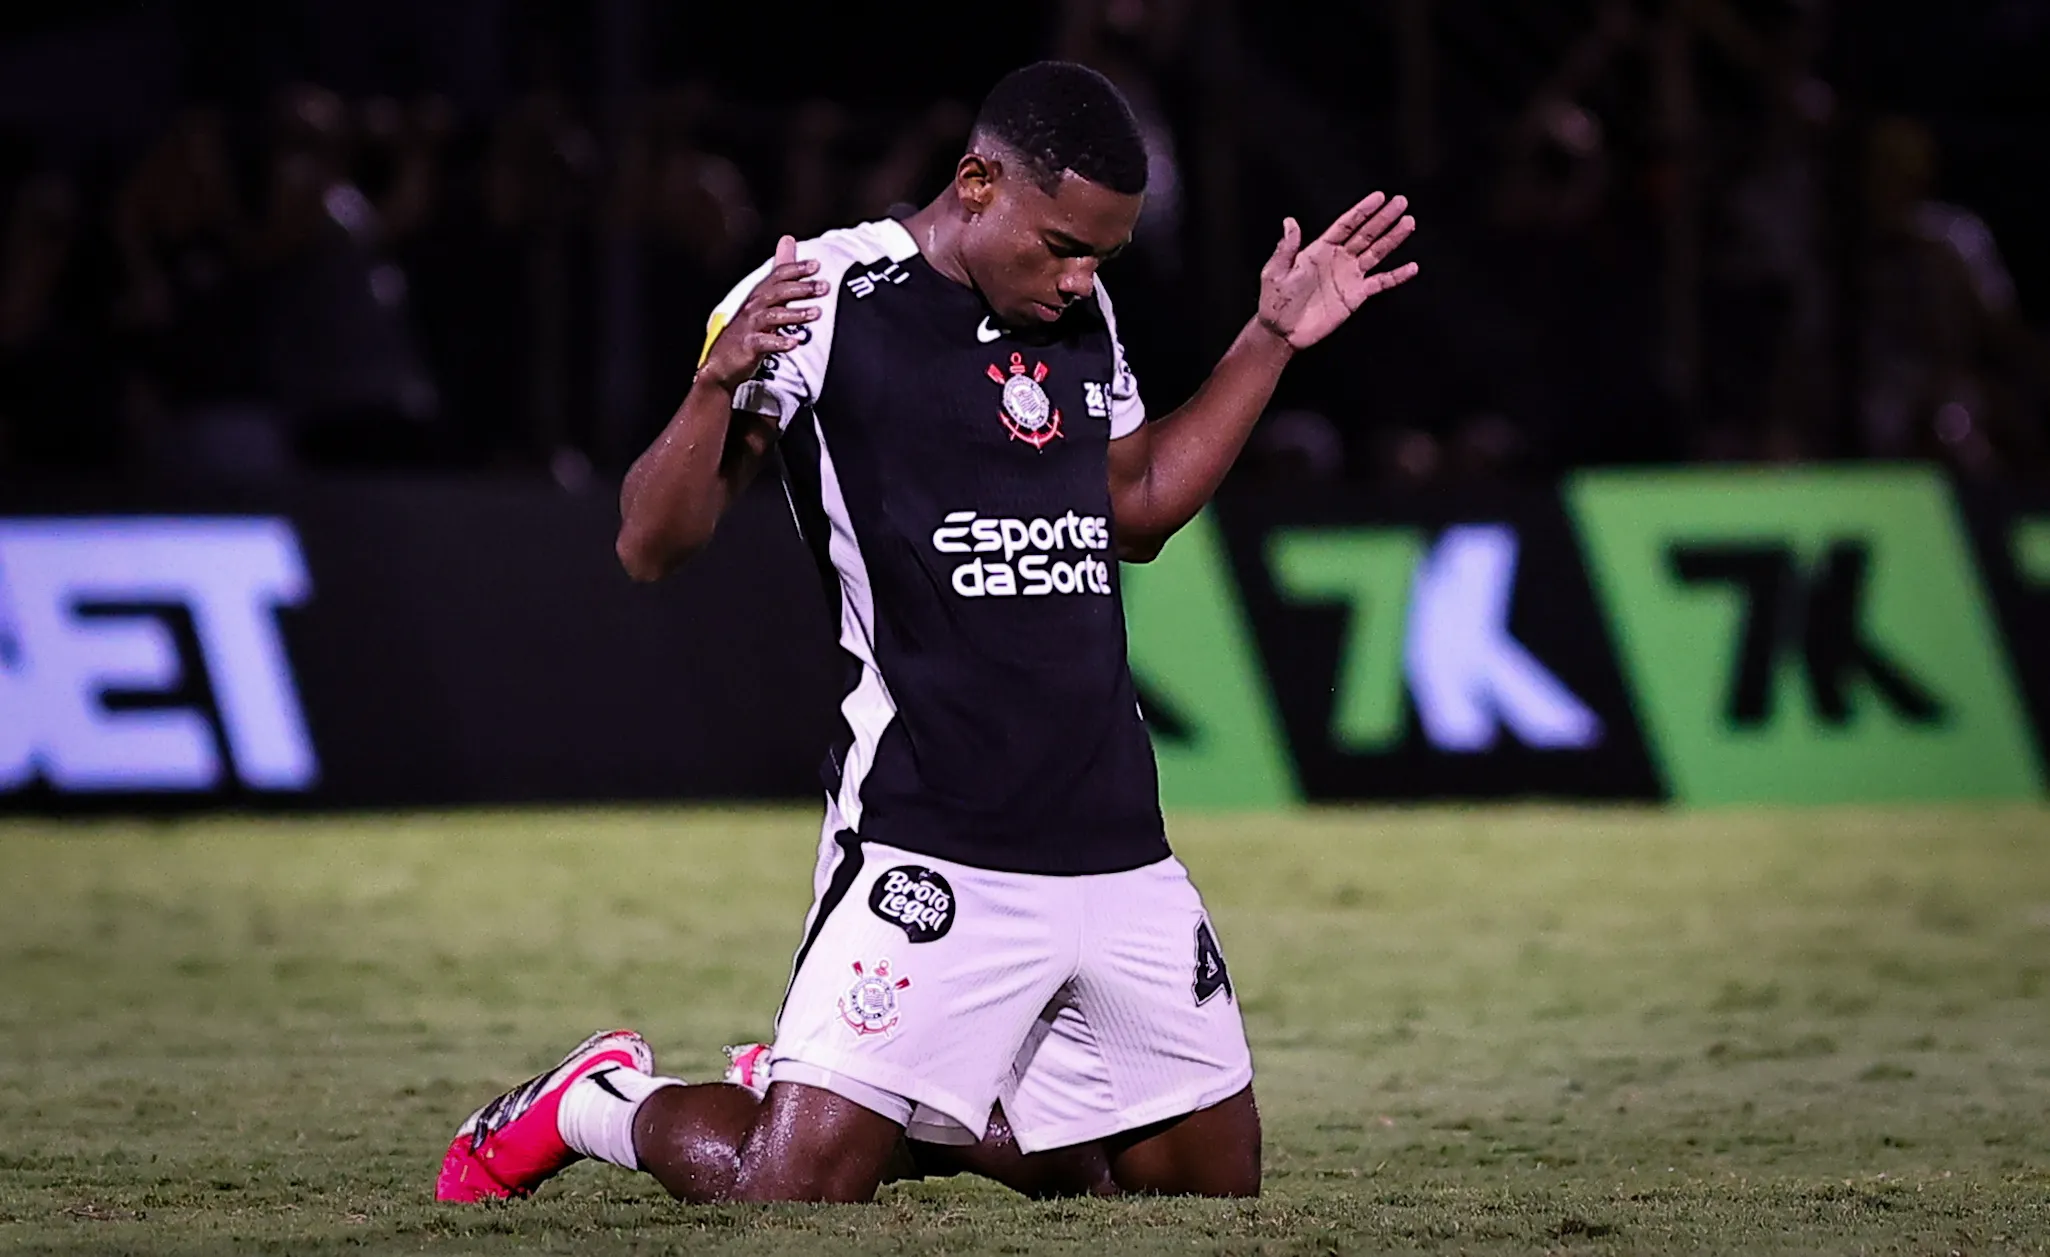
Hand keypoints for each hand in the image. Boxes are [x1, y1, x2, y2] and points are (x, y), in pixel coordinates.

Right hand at [695, 235, 825, 391]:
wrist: (722, 364)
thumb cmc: (747, 332)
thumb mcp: (763, 303)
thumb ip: (780, 277)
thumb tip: (789, 241)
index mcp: (759, 297)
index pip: (777, 276)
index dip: (796, 268)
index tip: (817, 265)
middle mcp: (753, 308)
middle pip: (777, 293)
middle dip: (801, 288)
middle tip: (824, 287)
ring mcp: (750, 327)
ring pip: (773, 316)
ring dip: (795, 314)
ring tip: (817, 313)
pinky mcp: (748, 346)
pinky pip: (764, 343)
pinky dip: (779, 342)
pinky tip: (795, 343)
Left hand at [1257, 193, 1418, 350]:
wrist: (1282, 331)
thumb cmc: (1275, 301)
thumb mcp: (1276, 272)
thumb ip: (1286, 248)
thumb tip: (1289, 222)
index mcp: (1320, 249)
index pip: (1346, 225)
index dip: (1362, 211)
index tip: (1379, 197)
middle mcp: (1338, 259)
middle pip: (1366, 234)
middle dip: (1384, 218)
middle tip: (1401, 202)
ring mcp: (1349, 276)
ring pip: (1376, 252)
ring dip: (1393, 239)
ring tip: (1408, 223)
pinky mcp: (1356, 295)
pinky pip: (1380, 283)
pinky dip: (1397, 276)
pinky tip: (1411, 267)